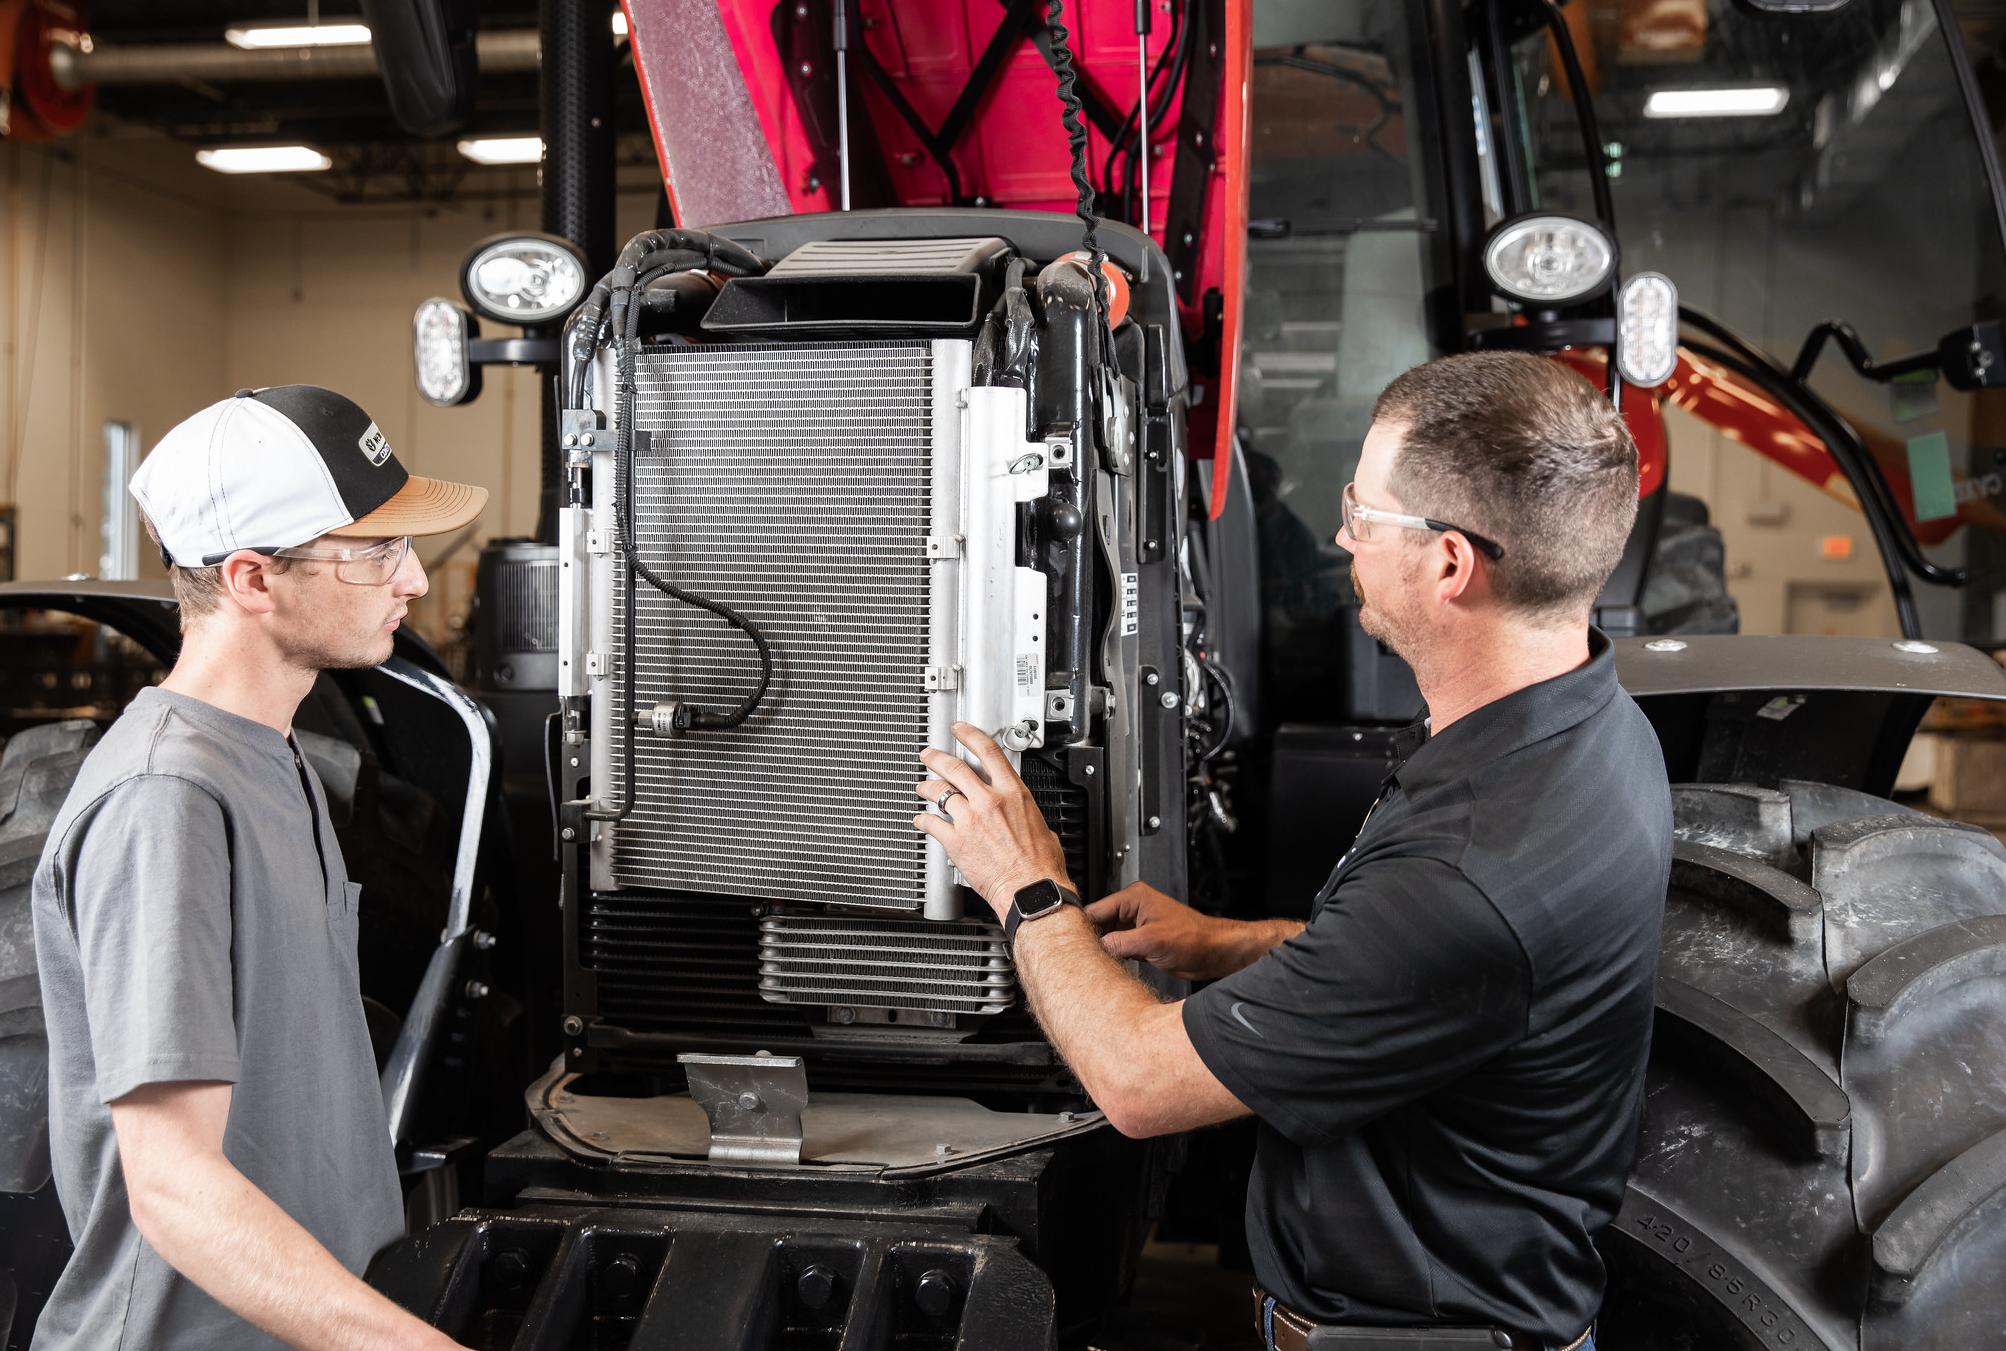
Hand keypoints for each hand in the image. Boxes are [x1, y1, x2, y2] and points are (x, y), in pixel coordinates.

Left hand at [913, 722, 1072, 921]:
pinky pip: (932, 824)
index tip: (960, 730)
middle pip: (955, 768)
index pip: (988, 752)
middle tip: (928, 754)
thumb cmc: (1041, 866)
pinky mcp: (956, 841)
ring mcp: (970, 820)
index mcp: (1013, 794)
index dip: (970, 735)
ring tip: (921, 786)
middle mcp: (989, 802)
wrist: (1031, 890)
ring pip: (939, 792)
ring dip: (927, 787)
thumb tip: (1024, 819)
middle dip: (937, 757)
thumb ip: (1026, 816)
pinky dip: (922, 820)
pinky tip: (920, 820)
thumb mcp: (1042, 827)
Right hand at [1086, 882, 1231, 980]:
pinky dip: (1113, 956)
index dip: (1083, 927)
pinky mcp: (1141, 941)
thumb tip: (1095, 948)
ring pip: (1107, 937)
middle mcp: (1133, 909)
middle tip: (1081, 958)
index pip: (1096, 909)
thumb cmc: (1194, 938)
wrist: (1214, 952)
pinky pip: (1118, 947)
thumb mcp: (1151, 941)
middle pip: (1098, 923)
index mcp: (1134, 898)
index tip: (1071, 944)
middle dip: (1091, 940)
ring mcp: (1137, 926)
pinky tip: (1109, 966)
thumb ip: (1119, 943)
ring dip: (1102, 950)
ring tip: (1093, 964)